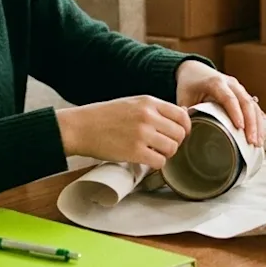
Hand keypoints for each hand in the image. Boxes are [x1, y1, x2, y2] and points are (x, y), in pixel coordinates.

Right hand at [55, 96, 191, 169]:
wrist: (80, 127)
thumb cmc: (104, 116)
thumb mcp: (132, 103)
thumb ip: (154, 109)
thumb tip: (180, 116)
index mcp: (149, 102)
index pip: (182, 115)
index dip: (185, 127)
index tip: (179, 134)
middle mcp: (148, 116)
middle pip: (180, 133)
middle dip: (176, 143)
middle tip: (164, 146)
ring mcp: (142, 134)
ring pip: (172, 148)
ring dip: (166, 154)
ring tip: (154, 153)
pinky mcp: (134, 152)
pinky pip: (160, 162)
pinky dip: (157, 164)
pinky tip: (147, 160)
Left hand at [175, 60, 264, 146]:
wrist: (194, 69)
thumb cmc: (189, 85)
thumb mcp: (183, 96)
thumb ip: (186, 113)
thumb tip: (187, 130)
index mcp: (215, 82)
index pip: (229, 98)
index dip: (235, 112)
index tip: (240, 128)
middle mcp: (231, 83)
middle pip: (245, 102)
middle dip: (251, 123)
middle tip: (252, 142)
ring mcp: (239, 88)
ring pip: (253, 105)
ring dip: (257, 124)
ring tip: (258, 143)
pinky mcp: (243, 94)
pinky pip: (254, 107)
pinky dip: (258, 121)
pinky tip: (260, 135)